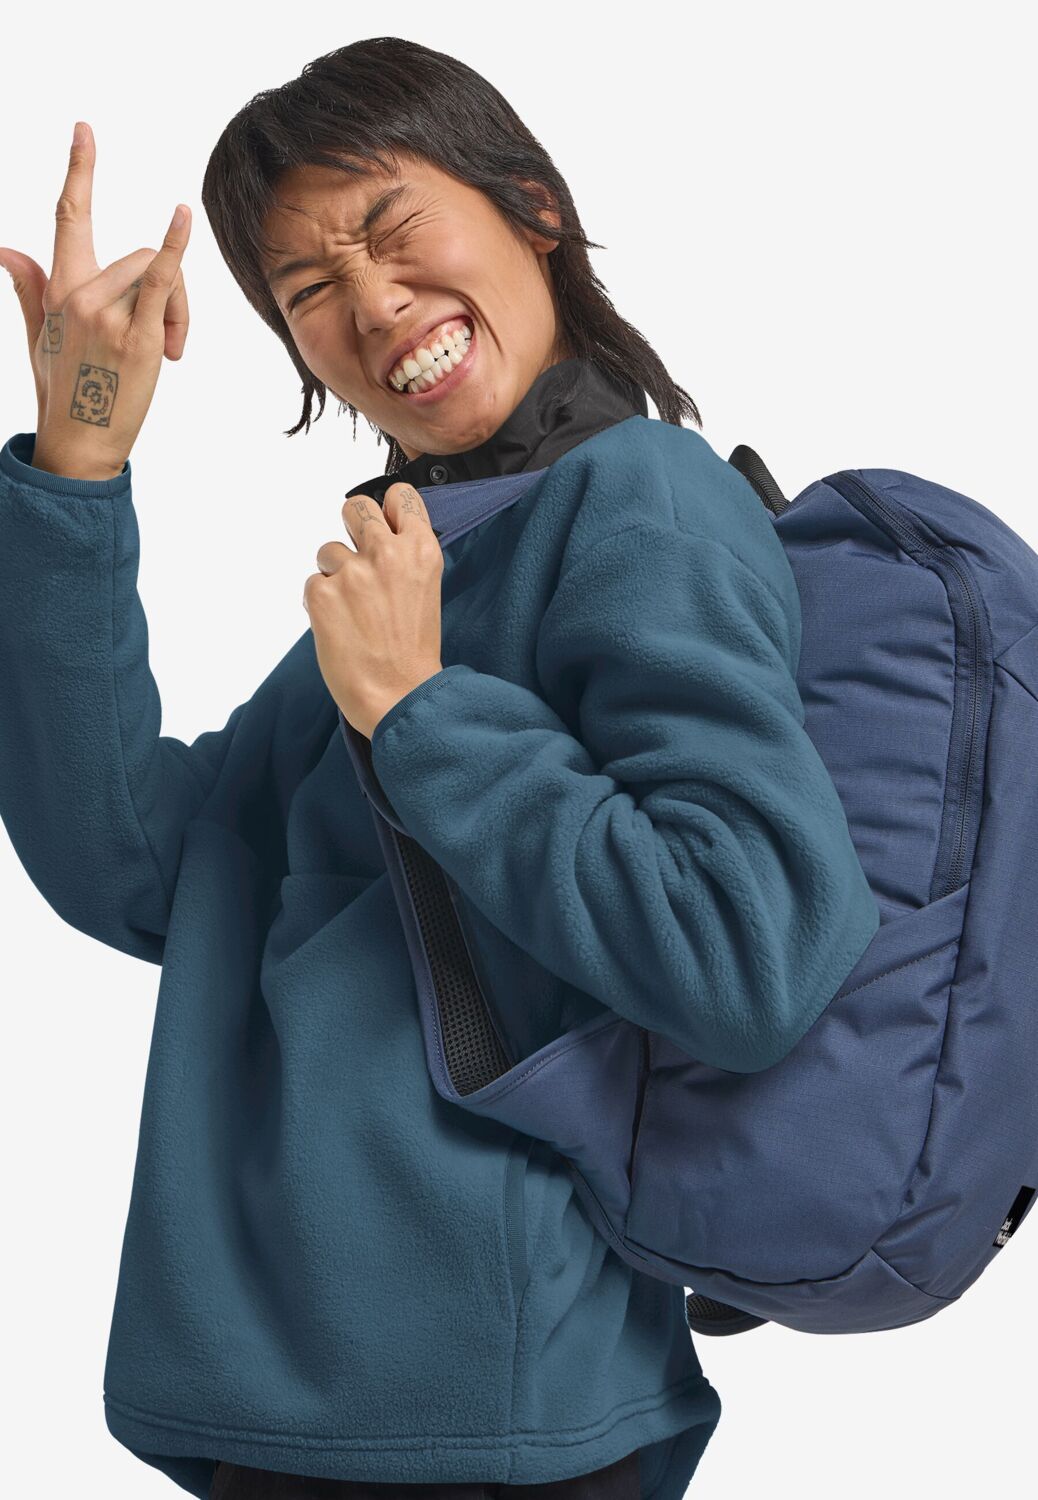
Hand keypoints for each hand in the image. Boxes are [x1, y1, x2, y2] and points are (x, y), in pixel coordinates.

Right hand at [0, 120, 190, 478]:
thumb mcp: (39, 337)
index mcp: (58, 289)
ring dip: (178, 311)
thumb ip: (27, 288)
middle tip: (167, 341)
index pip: (67, 217)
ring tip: (168, 352)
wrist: (80, 444)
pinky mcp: (136, 337)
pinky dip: (175, 247)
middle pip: (142, 257)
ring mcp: (106, 314)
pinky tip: (182, 216)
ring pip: (159, 276)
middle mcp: (79, 295)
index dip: (78, 170)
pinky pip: (162, 280)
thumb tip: (4, 248)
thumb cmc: (65, 394)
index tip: (84, 129)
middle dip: (166, 293)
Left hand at [304, 481, 445, 739]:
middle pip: (355, 507)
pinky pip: (311, 584)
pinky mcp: (322, 594)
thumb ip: (406, 558)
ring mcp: (353, 572)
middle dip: (351, 528)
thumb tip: (379, 535)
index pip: (400, 497)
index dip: (387, 510)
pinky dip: (320, 604)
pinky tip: (340, 628)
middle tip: (357, 561)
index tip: (384, 525)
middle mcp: (388, 554)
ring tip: (352, 611)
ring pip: (327, 550)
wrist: (399, 697)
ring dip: (333, 575)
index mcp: (421, 551)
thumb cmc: (412, 653)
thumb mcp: (424, 592)